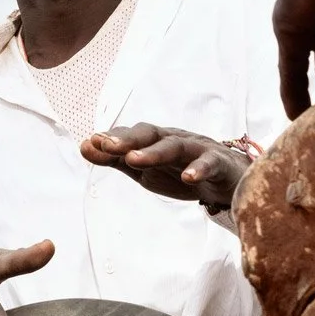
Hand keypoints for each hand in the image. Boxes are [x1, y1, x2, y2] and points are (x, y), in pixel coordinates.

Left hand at [81, 124, 249, 209]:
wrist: (229, 181)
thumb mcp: (145, 169)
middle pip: (150, 134)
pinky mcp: (219, 163)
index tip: (91, 143)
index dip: (112, 138)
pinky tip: (188, 177)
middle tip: (106, 146)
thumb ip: (116, 160)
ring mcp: (198, 149)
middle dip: (128, 139)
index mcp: (156, 141)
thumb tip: (85, 146)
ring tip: (134, 160)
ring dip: (154, 152)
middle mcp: (175, 139)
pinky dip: (199, 168)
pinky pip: (209, 163)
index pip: (132, 135)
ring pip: (175, 146)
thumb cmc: (182, 170)